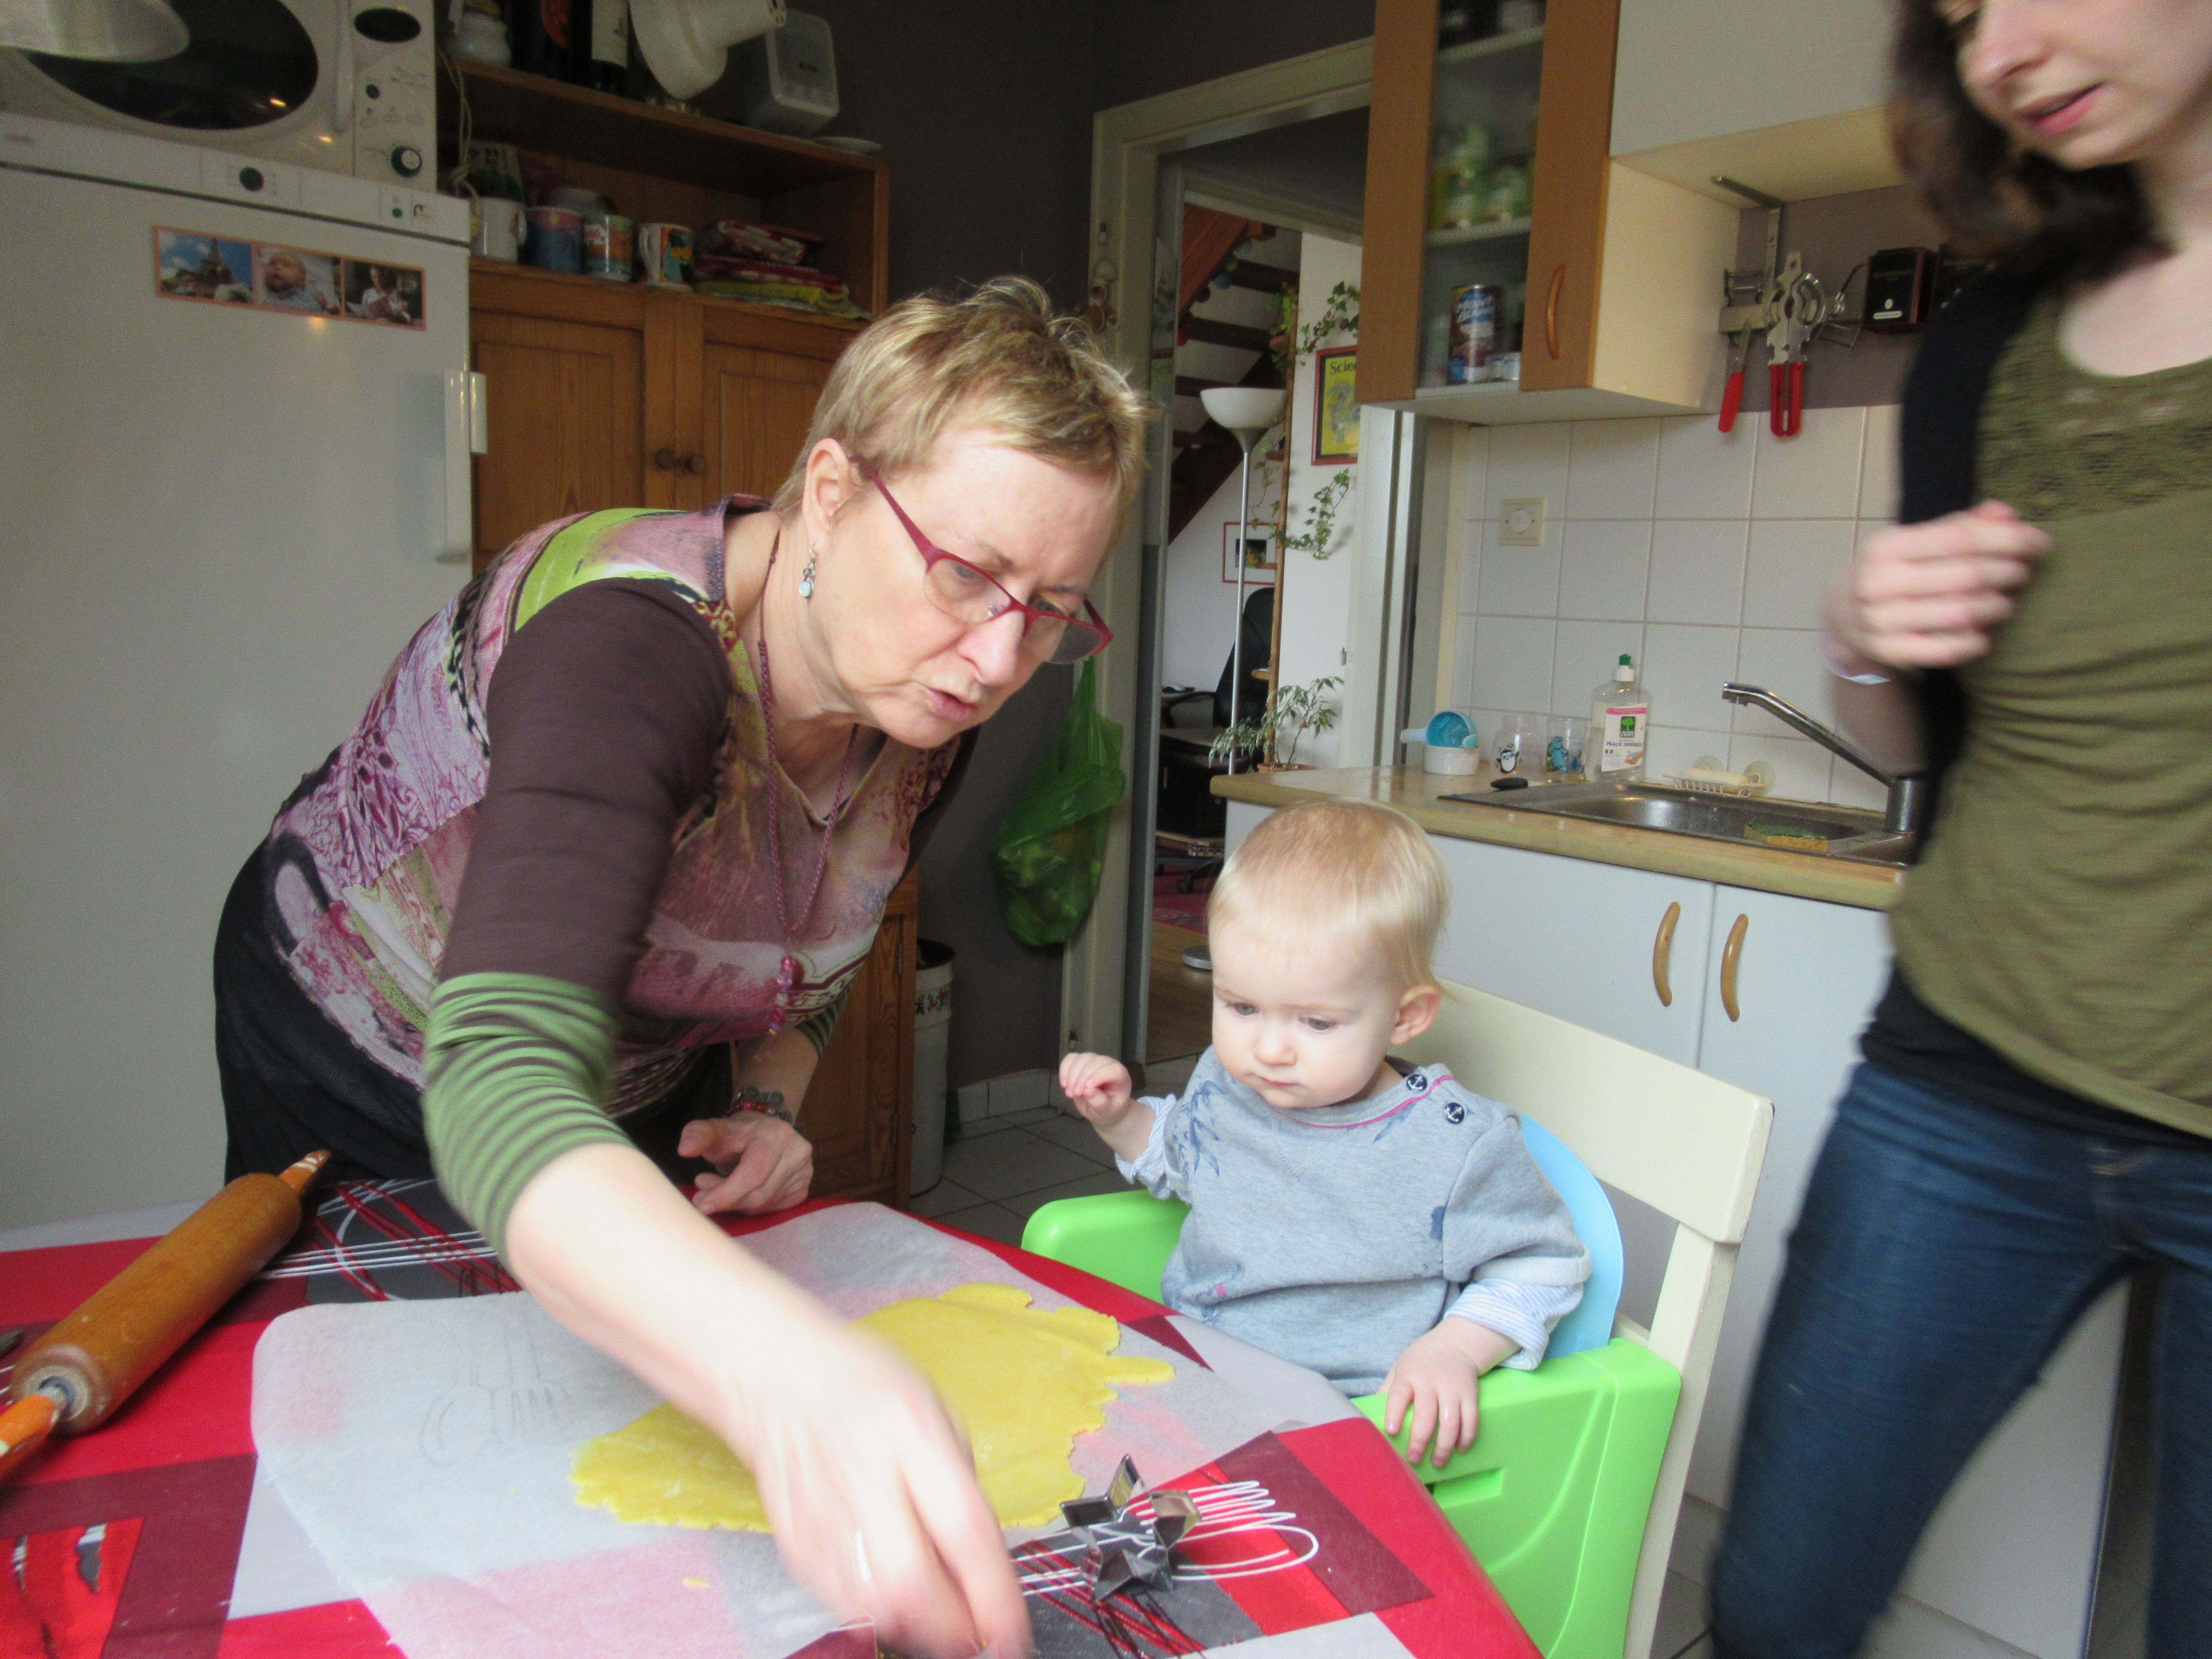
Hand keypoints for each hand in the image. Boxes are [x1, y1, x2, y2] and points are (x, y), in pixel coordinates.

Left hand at [679, 1112, 812, 1215]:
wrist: (766, 1132)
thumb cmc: (738, 1134)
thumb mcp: (716, 1129)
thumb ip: (698, 1135)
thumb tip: (684, 1149)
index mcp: (776, 1135)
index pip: (753, 1173)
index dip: (726, 1193)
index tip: (702, 1204)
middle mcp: (797, 1153)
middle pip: (758, 1194)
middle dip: (727, 1201)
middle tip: (702, 1199)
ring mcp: (804, 1173)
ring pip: (764, 1204)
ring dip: (735, 1205)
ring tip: (716, 1192)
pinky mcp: (802, 1190)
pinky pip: (772, 1209)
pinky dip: (749, 1207)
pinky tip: (738, 1195)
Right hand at [726, 1306, 1032, 1658]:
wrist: (780, 1377)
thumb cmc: (866, 1386)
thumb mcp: (938, 1414)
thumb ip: (962, 1490)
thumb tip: (984, 1571)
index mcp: (909, 1430)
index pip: (963, 1529)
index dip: (994, 1595)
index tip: (1015, 1633)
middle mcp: (862, 1474)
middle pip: (910, 1582)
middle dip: (953, 1631)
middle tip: (981, 1641)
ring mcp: (821, 1514)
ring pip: (872, 1605)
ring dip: (917, 1632)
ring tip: (944, 1626)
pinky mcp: (795, 1542)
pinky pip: (842, 1603)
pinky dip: (878, 1617)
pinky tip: (898, 1604)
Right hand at [1058, 1052, 1133, 1126]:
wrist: (1101, 1110)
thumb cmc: (1108, 1111)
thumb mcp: (1106, 1111)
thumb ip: (1099, 1102)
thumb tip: (1087, 1091)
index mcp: (1121, 1077)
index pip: (1114, 1069)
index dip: (1099, 1075)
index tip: (1086, 1088)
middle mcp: (1109, 1066)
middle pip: (1096, 1061)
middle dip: (1082, 1077)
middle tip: (1075, 1094)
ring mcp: (1095, 1062)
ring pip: (1082, 1058)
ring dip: (1072, 1075)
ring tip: (1070, 1093)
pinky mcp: (1082, 1063)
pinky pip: (1071, 1058)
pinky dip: (1064, 1069)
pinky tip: (1064, 1084)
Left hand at [1383, 1318, 1516, 1469]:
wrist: (1455, 1344)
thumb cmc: (1420, 1361)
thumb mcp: (1399, 1368)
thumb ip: (1387, 1390)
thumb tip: (1370, 1417)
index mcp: (1408, 1375)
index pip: (1399, 1393)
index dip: (1394, 1412)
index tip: (1391, 1431)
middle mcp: (1430, 1382)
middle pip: (1426, 1414)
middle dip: (1420, 1440)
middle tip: (1414, 1459)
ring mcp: (1452, 1388)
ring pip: (1450, 1421)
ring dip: (1444, 1446)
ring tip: (1438, 1462)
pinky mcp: (1470, 1395)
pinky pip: (1471, 1420)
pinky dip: (1466, 1438)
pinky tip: (1459, 1449)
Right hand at [1827, 500, 2048, 670]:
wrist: (1840, 614)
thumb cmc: (1890, 570)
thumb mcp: (1914, 541)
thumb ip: (1960, 526)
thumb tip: (2008, 514)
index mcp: (1885, 547)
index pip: (1960, 539)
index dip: (2008, 539)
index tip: (2040, 542)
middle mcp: (1878, 583)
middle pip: (1965, 576)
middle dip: (2007, 572)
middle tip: (2022, 573)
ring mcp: (1881, 621)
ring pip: (1960, 613)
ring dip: (1996, 607)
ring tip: (2007, 602)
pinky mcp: (1890, 652)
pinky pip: (1946, 650)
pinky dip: (1975, 641)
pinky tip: (1986, 633)